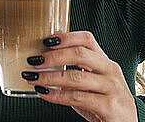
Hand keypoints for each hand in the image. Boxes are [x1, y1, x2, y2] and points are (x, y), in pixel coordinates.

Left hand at [23, 31, 137, 121]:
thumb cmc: (106, 103)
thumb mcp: (93, 83)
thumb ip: (75, 72)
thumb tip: (44, 65)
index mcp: (105, 61)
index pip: (86, 39)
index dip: (66, 37)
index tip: (46, 41)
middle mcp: (110, 70)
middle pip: (79, 54)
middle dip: (52, 57)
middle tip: (33, 61)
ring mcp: (111, 88)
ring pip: (75, 77)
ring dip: (49, 77)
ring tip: (33, 78)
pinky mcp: (109, 106)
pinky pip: (77, 98)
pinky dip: (57, 95)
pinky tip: (44, 94)